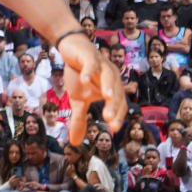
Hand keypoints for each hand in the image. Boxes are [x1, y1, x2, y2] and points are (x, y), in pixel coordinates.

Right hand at [58, 31, 125, 145]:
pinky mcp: (90, 55)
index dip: (118, 116)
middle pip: (118, 92)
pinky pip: (92, 63)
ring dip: (109, 86)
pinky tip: (85, 78)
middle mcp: (112, 77)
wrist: (71, 49)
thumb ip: (79, 119)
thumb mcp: (78, 99)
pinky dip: (89, 70)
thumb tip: (75, 142)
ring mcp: (102, 65)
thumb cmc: (79, 74)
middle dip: (114, 105)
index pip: (120, 105)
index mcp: (113, 88)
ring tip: (107, 97)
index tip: (113, 129)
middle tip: (109, 118)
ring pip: (109, 77)